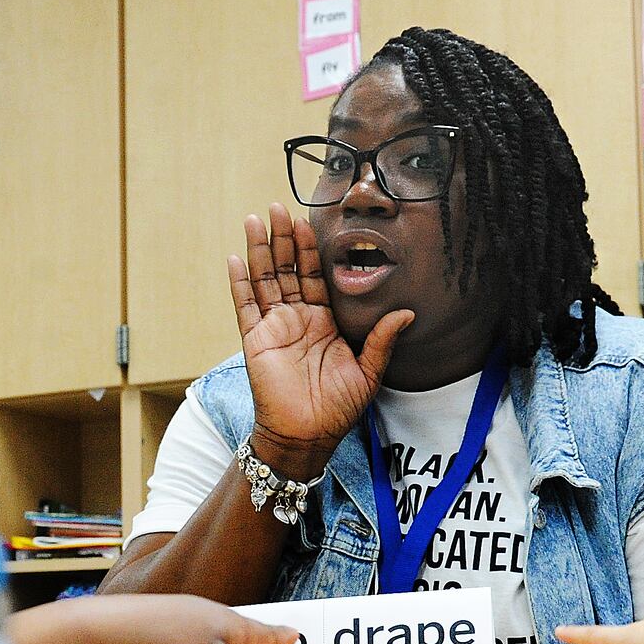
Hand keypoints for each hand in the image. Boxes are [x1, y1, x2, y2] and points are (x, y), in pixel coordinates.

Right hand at [228, 203, 412, 474]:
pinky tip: (235, 257)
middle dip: (283, 237)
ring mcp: (274, 327)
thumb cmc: (337, 410)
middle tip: (278, 206)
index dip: (311, 248)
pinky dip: (239, 282)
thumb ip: (382, 340)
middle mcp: (297, 318)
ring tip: (254, 218)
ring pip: (265, 279)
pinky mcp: (255, 340)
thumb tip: (407, 312)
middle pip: (287, 269)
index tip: (308, 220)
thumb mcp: (368, 372)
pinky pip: (245, 306)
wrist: (307, 437)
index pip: (316, 275)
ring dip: (260, 249)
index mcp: (324, 322)